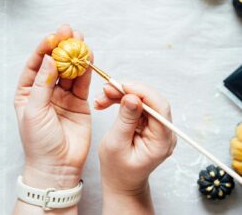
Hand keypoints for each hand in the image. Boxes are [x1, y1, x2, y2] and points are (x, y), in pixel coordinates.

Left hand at [14, 25, 92, 190]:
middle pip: (54, 64)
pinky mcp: (79, 101)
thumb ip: (43, 85)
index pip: (35, 65)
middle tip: (69, 31)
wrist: (58, 165)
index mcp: (28, 92)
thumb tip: (50, 60)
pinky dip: (86, 70)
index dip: (44, 49)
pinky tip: (89, 57)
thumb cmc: (39, 142)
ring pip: (70, 70)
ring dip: (76, 55)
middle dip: (61, 47)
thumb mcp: (34, 111)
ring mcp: (63, 96)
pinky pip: (82, 82)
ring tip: (81, 39)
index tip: (53, 37)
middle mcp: (46, 91)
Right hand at [95, 82, 175, 213]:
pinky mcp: (149, 124)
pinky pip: (137, 105)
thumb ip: (126, 120)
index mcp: (162, 141)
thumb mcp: (116, 144)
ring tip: (103, 96)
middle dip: (128, 90)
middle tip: (106, 89)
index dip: (141, 92)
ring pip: (142, 99)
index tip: (120, 86)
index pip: (159, 107)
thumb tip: (132, 96)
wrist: (121, 181)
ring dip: (121, 94)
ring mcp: (157, 127)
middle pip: (151, 100)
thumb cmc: (117, 169)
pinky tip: (108, 101)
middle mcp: (164, 132)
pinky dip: (122, 100)